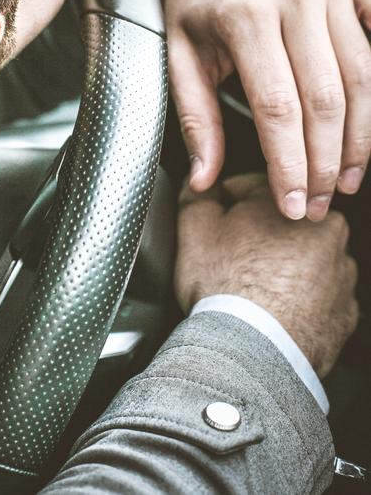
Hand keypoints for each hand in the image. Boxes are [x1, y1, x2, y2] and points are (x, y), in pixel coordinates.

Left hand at [146, 0, 370, 220]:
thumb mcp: (179, 53)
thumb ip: (195, 117)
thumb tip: (204, 180)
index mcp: (245, 15)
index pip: (278, 107)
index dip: (290, 164)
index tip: (293, 206)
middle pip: (326, 98)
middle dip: (327, 161)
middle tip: (321, 203)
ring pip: (364, 74)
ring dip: (361, 136)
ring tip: (349, 178)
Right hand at [174, 173, 358, 377]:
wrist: (253, 354)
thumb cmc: (227, 288)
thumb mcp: (194, 226)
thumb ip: (197, 192)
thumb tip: (200, 184)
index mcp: (297, 202)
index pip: (250, 188)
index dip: (222, 206)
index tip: (211, 227)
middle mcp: (331, 234)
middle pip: (278, 225)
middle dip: (254, 237)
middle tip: (227, 261)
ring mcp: (341, 278)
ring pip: (298, 262)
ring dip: (277, 269)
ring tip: (247, 290)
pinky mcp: (343, 316)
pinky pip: (313, 299)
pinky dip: (294, 302)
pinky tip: (268, 312)